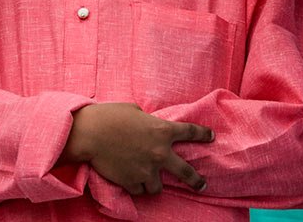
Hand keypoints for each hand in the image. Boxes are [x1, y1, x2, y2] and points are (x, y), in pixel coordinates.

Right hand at [59, 102, 212, 195]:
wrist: (91, 133)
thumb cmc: (110, 116)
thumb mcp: (135, 111)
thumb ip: (148, 122)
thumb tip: (148, 127)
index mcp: (162, 130)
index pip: (190, 132)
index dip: (202, 134)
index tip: (211, 137)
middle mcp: (159, 152)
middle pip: (186, 172)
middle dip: (196, 180)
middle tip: (202, 185)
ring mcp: (147, 170)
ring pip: (158, 187)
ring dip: (153, 183)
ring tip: (148, 180)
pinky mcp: (132, 181)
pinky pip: (139, 190)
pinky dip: (136, 186)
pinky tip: (130, 180)